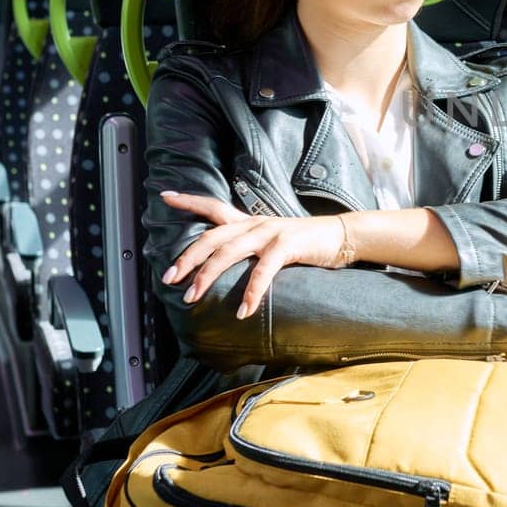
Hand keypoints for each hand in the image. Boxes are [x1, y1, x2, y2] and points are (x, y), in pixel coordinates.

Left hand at [160, 190, 344, 318]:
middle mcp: (255, 223)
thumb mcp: (272, 241)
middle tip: (169, 278)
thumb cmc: (305, 243)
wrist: (341, 236)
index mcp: (249, 221)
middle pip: (211, 237)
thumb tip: (226, 268)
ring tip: (192, 297)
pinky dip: (251, 292)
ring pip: (228, 252)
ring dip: (207, 276)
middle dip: (186, 258)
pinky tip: (244, 310)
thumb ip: (250, 249)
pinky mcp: (288, 245)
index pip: (213, 206)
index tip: (165, 196)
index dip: (189, 201)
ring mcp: (270, 232)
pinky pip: (263, 270)